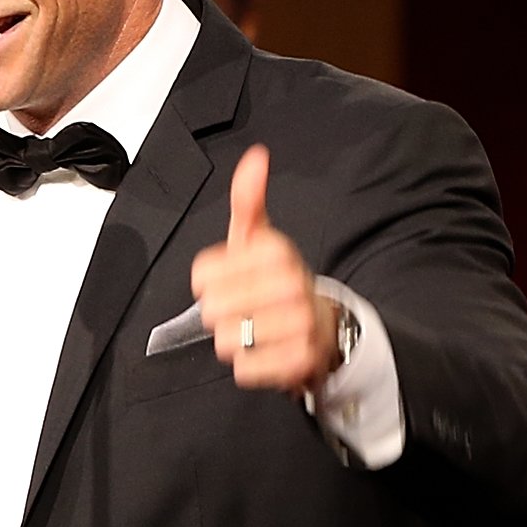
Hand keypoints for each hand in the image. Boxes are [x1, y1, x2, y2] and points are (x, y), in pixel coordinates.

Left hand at [190, 146, 342, 394]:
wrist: (325, 328)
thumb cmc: (279, 282)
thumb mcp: (260, 239)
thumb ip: (248, 200)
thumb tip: (255, 157)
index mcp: (276, 251)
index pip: (201, 276)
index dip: (209, 283)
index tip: (234, 281)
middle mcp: (292, 283)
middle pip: (211, 310)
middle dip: (222, 314)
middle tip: (247, 310)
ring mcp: (300, 323)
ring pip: (226, 340)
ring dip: (235, 342)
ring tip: (257, 331)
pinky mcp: (300, 360)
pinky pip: (245, 369)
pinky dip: (249, 366)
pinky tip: (266, 352)